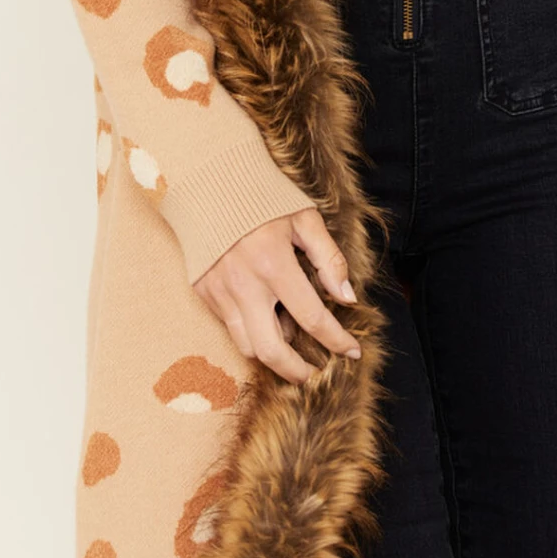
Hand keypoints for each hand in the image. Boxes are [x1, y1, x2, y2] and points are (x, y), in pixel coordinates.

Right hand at [195, 207, 362, 384]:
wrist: (210, 183)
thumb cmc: (264, 199)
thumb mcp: (305, 219)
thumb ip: (329, 259)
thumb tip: (347, 297)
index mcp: (274, 263)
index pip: (312, 318)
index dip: (337, 340)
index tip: (352, 351)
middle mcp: (244, 285)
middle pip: (271, 351)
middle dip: (296, 371)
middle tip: (313, 373)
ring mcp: (220, 293)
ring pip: (247, 347)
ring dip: (272, 354)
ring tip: (290, 339)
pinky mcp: (204, 294)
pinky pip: (230, 328)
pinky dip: (251, 334)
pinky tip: (266, 319)